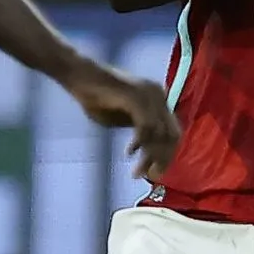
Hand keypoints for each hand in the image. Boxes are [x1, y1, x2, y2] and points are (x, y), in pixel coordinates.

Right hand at [60, 60, 180, 180]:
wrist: (80, 76)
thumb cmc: (96, 97)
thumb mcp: (122, 118)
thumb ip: (139, 130)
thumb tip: (147, 149)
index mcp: (158, 99)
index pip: (172, 132)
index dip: (166, 154)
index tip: (155, 171)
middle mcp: (159, 95)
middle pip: (171, 135)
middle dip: (162, 159)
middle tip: (150, 176)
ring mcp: (149, 95)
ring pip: (159, 135)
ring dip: (149, 157)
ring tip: (136, 173)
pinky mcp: (136, 97)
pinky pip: (145, 128)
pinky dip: (140, 144)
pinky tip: (129, 153)